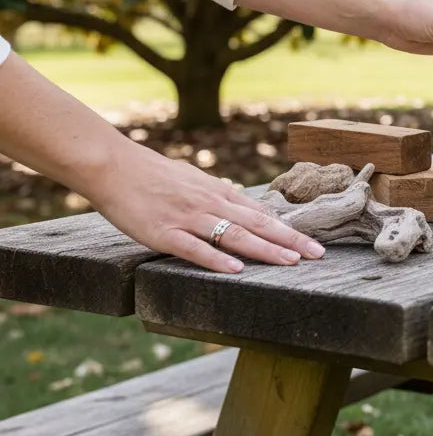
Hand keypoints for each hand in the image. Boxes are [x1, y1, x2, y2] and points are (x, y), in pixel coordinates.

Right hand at [91, 142, 325, 272]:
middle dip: (289, 241)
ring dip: (265, 250)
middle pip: (257, 224)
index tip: (314, 244)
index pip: (262, 214)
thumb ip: (217, 195)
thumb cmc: (153, 175)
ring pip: (233, 235)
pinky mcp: (163, 232)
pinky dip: (215, 259)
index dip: (289, 230)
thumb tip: (240, 205)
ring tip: (290, 263)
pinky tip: (236, 269)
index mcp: (218, 192)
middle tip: (317, 255)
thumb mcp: (194, 180)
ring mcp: (188, 218)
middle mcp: (210, 203)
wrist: (113, 165)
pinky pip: (194, 248)